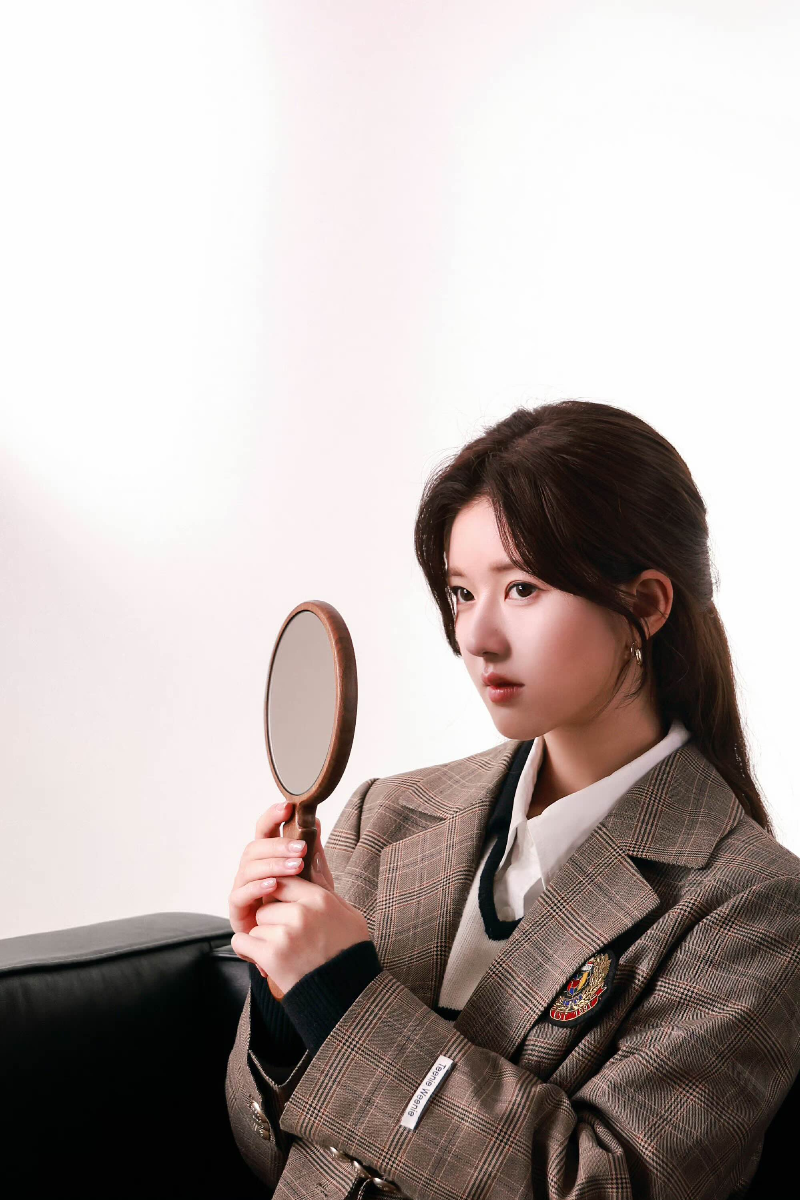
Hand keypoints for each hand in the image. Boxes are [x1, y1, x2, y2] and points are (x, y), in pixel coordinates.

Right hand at [228, 799, 336, 938]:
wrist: (297, 946)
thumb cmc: (301, 908)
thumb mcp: (313, 878)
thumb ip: (312, 852)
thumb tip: (316, 820)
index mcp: (267, 858)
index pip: (264, 831)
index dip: (272, 817)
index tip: (287, 807)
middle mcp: (252, 870)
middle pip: (255, 847)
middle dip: (278, 845)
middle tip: (302, 847)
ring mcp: (243, 888)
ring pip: (248, 868)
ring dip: (273, 864)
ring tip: (296, 866)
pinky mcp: (238, 910)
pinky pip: (241, 894)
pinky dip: (257, 887)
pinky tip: (274, 885)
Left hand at [231, 871, 371, 993]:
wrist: (348, 993)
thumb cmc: (349, 952)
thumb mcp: (347, 913)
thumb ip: (326, 887)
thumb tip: (313, 857)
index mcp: (319, 899)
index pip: (284, 882)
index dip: (280, 897)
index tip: (282, 909)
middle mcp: (301, 912)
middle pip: (267, 906)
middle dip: (271, 921)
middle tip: (284, 937)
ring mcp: (285, 934)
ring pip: (256, 925)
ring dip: (262, 939)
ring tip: (281, 953)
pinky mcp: (272, 955)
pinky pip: (243, 942)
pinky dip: (248, 952)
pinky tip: (262, 959)